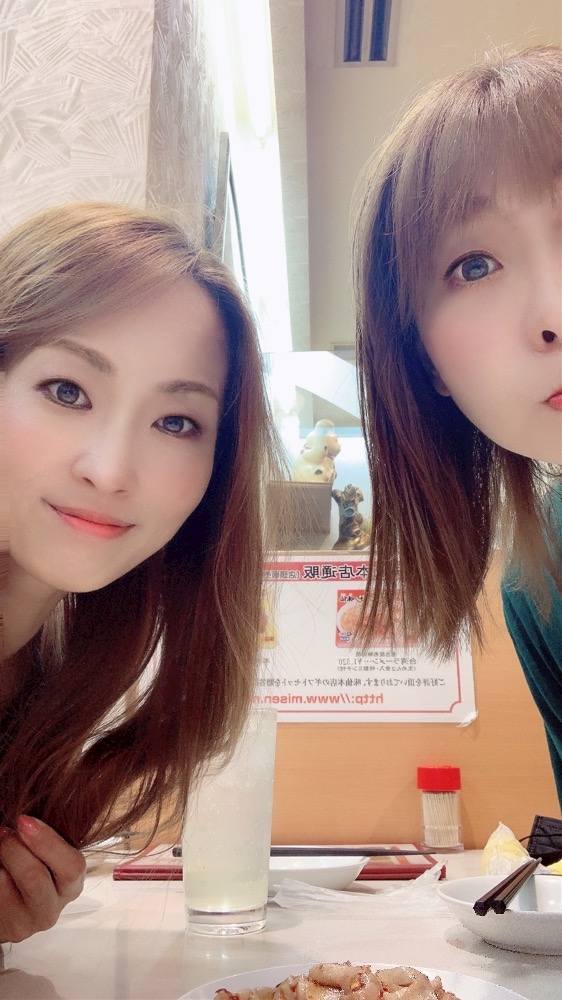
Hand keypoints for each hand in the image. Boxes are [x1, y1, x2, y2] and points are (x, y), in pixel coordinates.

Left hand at [0, 816, 85, 942]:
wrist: (14, 900)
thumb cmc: (33, 866)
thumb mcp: (47, 852)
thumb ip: (45, 837)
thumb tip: (27, 819)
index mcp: (72, 883)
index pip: (70, 865)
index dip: (46, 840)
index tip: (24, 820)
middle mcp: (53, 907)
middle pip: (35, 879)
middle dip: (15, 850)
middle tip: (4, 831)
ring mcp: (27, 922)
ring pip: (6, 883)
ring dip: (1, 857)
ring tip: (0, 842)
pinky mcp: (8, 928)